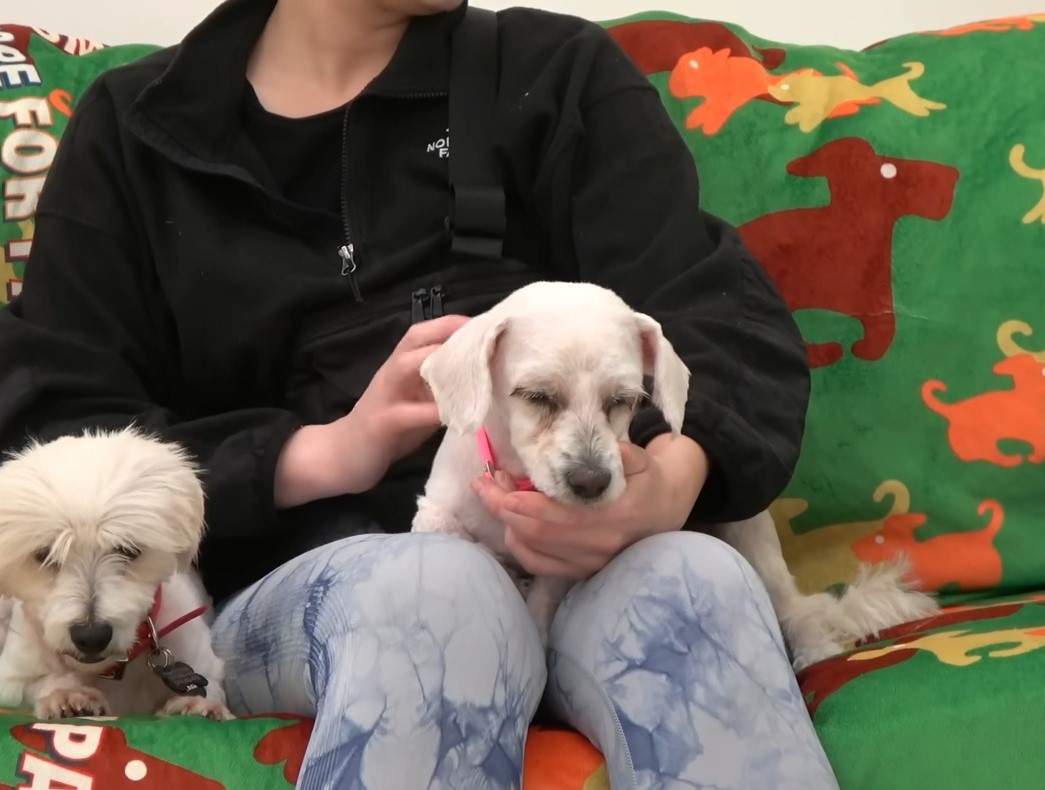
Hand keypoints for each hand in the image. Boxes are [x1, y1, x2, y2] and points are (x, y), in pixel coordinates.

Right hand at [274, 314, 469, 506]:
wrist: (341, 456)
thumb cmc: (386, 430)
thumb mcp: (417, 403)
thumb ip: (441, 389)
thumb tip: (482, 378)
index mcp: (400, 366)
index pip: (424, 333)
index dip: (453, 325)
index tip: (485, 325)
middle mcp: (391, 373)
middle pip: (416, 339)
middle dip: (449, 332)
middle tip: (483, 336)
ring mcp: (384, 396)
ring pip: (407, 365)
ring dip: (439, 361)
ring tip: (472, 364)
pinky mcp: (381, 423)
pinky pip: (408, 413)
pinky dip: (432, 412)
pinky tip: (454, 415)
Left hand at [471, 436, 707, 578]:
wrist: (667, 511)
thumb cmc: (647, 479)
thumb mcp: (639, 458)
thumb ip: (614, 454)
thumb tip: (584, 450)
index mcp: (613, 515)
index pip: (550, 513)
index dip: (515, 498)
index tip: (493, 478)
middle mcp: (599, 545)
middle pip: (534, 531)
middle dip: (501, 507)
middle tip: (484, 483)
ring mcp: (590, 563)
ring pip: (533, 550)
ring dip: (507, 523)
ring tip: (498, 496)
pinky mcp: (583, 572)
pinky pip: (540, 565)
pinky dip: (519, 545)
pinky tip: (513, 524)